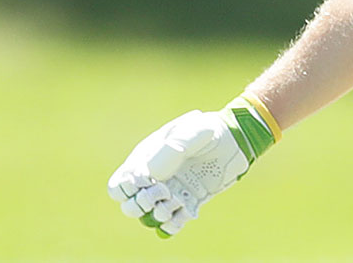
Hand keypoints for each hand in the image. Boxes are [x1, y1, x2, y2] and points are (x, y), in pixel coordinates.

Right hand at [107, 96, 276, 236]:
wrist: (234, 140)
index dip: (126, 189)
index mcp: (145, 161)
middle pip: (129, 206)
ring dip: (160, 214)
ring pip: (150, 217)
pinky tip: (188, 210)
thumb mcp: (190, 130)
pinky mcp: (187, 203)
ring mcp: (170, 193)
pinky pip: (172, 224)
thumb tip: (150, 174)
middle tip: (163, 191)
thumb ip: (170, 149)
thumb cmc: (209, 129)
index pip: (118, 187)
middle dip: (142, 204)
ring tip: (178, 200)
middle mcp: (154, 180)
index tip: (147, 180)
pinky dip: (176, 223)